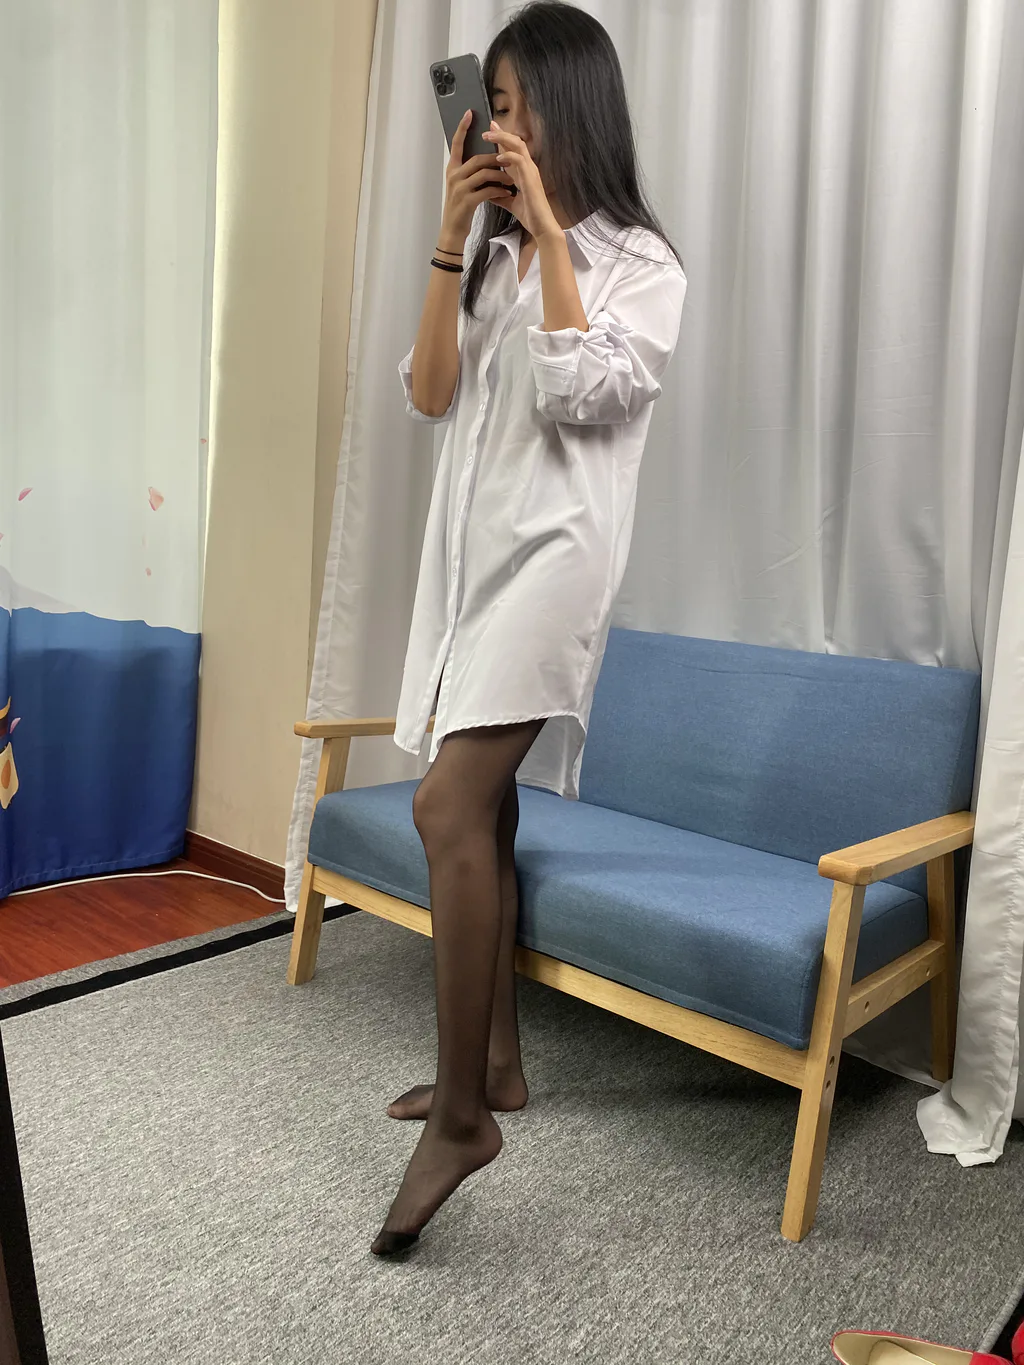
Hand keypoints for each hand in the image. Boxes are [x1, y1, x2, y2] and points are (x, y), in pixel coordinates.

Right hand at [440, 109, 518, 243]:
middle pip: (477, 158)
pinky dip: (499, 190)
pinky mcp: (467, 201)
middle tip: (510, 161)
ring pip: (484, 173)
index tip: (470, 113)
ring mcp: (459, 188)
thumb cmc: (461, 208)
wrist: (453, 231)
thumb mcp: (462, 186)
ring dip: (501, 175)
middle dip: (495, 158)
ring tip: (512, 179)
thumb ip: (470, 171)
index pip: (456, 143)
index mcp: (452, 169)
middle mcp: (454, 175)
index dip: (463, 128)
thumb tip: (485, 158)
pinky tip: (507, 193)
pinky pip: (487, 190)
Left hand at [481, 121, 561, 240]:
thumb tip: (488, 192)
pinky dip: (509, 156)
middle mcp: (529, 168)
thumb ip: (500, 195)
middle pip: (516, 142)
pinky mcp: (531, 179)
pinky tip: (498, 157)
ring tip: (489, 136)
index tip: (490, 132)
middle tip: (488, 127)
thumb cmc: (530, 215)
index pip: (513, 150)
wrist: (541, 227)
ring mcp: (531, 172)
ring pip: (518, 146)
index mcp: (524, 172)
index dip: (502, 139)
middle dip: (502, 133)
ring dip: (503, 139)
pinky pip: (520, 161)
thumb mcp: (510, 203)